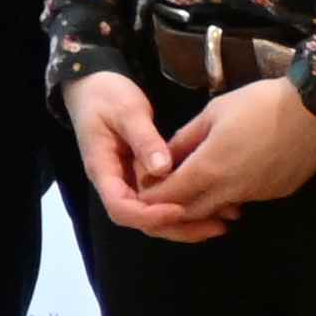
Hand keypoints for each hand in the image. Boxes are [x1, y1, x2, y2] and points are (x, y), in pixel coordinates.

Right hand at [63, 71, 214, 241]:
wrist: (93, 88)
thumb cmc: (105, 96)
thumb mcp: (126, 111)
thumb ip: (144, 139)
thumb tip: (163, 169)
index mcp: (103, 170)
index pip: (120, 207)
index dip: (149, 215)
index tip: (180, 209)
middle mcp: (116, 184)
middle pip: (141, 221)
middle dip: (176, 228)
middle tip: (216, 226)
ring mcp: (130, 182)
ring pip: (154, 216)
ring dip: (186, 224)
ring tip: (222, 222)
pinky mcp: (144, 178)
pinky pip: (162, 200)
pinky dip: (186, 206)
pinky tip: (214, 207)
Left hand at [153, 73, 315, 224]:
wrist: (315, 109)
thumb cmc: (259, 104)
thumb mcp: (213, 113)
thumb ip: (184, 139)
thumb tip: (163, 158)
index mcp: (208, 169)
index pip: (167, 196)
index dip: (151, 193)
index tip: (145, 184)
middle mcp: (230, 191)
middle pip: (189, 212)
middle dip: (172, 206)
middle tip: (165, 190)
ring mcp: (256, 196)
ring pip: (217, 210)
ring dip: (202, 203)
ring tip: (195, 183)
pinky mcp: (276, 194)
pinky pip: (243, 201)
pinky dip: (228, 196)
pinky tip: (230, 177)